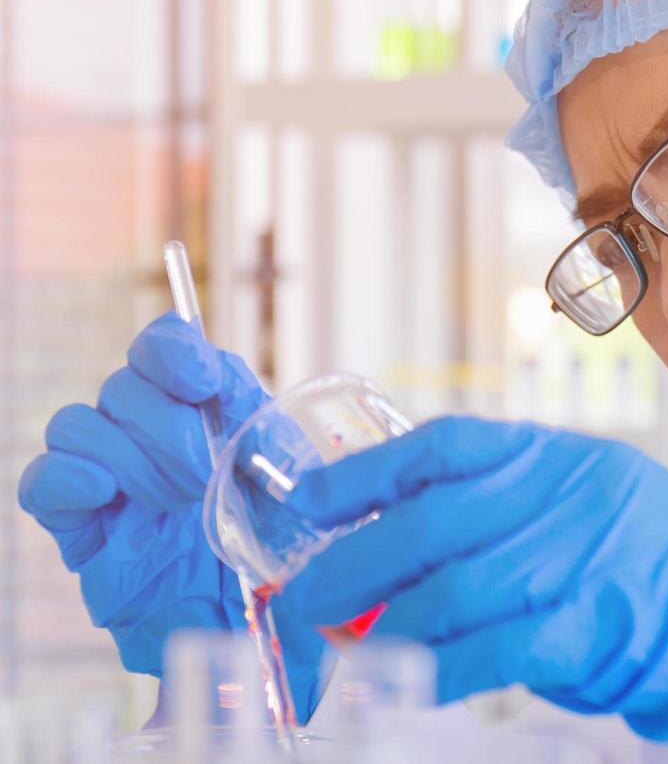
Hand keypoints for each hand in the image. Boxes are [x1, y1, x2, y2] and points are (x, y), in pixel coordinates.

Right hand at [16, 313, 327, 717]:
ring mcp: (118, 483)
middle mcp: (159, 439)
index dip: (174, 353)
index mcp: (214, 412)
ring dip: (126, 453)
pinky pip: (46, 484)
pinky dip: (66, 478)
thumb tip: (252, 426)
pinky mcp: (85, 533)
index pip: (168, 349)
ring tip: (173, 497)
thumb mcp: (306, 492)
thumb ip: (279, 449)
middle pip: (124, 386)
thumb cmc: (293, 556)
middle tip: (201, 471)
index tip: (200, 380)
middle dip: (162, 421)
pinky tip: (105, 492)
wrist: (268, 634)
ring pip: (79, 424)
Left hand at [282, 416, 667, 741]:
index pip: (443, 447)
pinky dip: (436, 670)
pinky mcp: (589, 627)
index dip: (364, 473)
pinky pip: (491, 650)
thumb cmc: (638, 547)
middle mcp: (560, 497)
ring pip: (450, 591)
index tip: (304, 502)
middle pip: (427, 525)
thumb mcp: (577, 490)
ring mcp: (576, 560)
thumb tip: (384, 536)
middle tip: (293, 607)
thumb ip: (497, 503)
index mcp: (551, 455)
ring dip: (379, 629)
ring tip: (334, 653)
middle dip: (344, 570)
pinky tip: (404, 683)